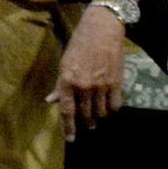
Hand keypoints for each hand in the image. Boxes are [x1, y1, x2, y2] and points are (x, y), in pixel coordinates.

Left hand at [46, 7, 125, 141]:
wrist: (101, 29)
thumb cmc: (79, 44)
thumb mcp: (65, 62)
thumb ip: (60, 85)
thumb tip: (51, 101)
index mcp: (67, 80)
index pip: (66, 110)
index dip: (68, 127)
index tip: (71, 139)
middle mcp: (84, 85)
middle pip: (85, 114)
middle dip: (85, 122)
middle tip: (87, 124)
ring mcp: (101, 86)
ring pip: (101, 113)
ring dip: (98, 116)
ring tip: (97, 114)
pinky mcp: (116, 84)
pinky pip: (115, 106)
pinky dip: (112, 109)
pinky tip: (109, 106)